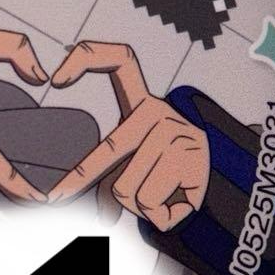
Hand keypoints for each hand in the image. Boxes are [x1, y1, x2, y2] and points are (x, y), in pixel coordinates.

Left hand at [48, 42, 208, 230]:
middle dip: (79, 179)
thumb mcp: (131, 164)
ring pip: (125, 187)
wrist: (223, 187)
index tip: (56, 79)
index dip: (88, 59)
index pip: (120, 60)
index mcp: (141, 102)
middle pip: (110, 152)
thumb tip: (96, 213)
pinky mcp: (193, 163)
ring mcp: (178, 135)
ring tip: (157, 193)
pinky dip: (154, 215)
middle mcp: (160, 113)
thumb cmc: (164, 171)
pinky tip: (171, 203)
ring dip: (134, 203)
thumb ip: (106, 180)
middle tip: (52, 198)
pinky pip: (147, 203)